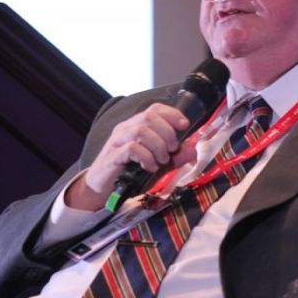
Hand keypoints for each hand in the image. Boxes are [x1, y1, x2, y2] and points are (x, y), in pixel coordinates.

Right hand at [65, 103, 197, 209]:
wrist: (104, 188)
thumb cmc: (131, 172)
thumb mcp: (159, 163)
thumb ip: (175, 157)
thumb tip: (193, 151)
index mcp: (137, 125)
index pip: (155, 109)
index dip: (172, 114)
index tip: (184, 125)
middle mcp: (126, 129)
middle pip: (149, 117)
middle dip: (167, 132)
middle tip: (172, 150)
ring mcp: (118, 141)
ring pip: (141, 131)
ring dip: (158, 146)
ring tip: (162, 160)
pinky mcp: (113, 156)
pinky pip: (131, 149)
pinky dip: (146, 158)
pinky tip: (150, 167)